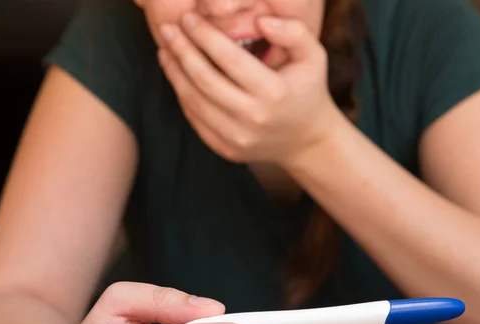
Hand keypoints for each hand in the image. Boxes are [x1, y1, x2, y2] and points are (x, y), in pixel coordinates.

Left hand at [157, 13, 339, 165]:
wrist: (306, 141)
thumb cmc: (307, 90)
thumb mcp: (313, 56)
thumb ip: (293, 31)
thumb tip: (259, 20)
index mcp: (274, 92)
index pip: (229, 58)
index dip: (204, 36)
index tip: (189, 18)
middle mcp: (253, 118)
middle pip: (204, 80)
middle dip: (182, 51)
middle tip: (168, 30)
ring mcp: (237, 138)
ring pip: (194, 101)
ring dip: (175, 73)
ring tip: (166, 50)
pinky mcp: (226, 149)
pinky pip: (196, 120)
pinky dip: (183, 96)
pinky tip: (177, 75)